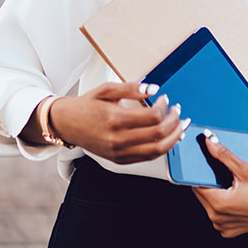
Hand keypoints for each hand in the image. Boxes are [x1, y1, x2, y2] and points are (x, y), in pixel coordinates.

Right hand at [49, 81, 189, 163]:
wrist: (66, 124)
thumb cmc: (87, 105)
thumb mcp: (106, 90)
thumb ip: (131, 87)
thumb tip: (154, 88)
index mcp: (115, 119)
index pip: (153, 117)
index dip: (165, 107)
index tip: (165, 98)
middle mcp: (118, 139)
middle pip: (159, 134)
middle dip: (175, 121)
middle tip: (178, 110)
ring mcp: (119, 152)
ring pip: (157, 150)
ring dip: (175, 137)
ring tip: (181, 126)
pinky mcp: (120, 160)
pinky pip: (148, 157)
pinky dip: (163, 148)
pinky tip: (170, 137)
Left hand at [192, 134, 247, 237]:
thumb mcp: (246, 169)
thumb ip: (224, 155)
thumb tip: (210, 142)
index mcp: (219, 204)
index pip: (196, 184)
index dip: (200, 174)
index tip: (205, 167)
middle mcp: (218, 218)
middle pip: (202, 194)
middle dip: (210, 183)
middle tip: (225, 176)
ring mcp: (223, 226)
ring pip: (209, 205)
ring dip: (215, 194)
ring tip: (232, 187)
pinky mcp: (229, 231)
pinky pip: (218, 215)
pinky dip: (222, 206)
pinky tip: (235, 198)